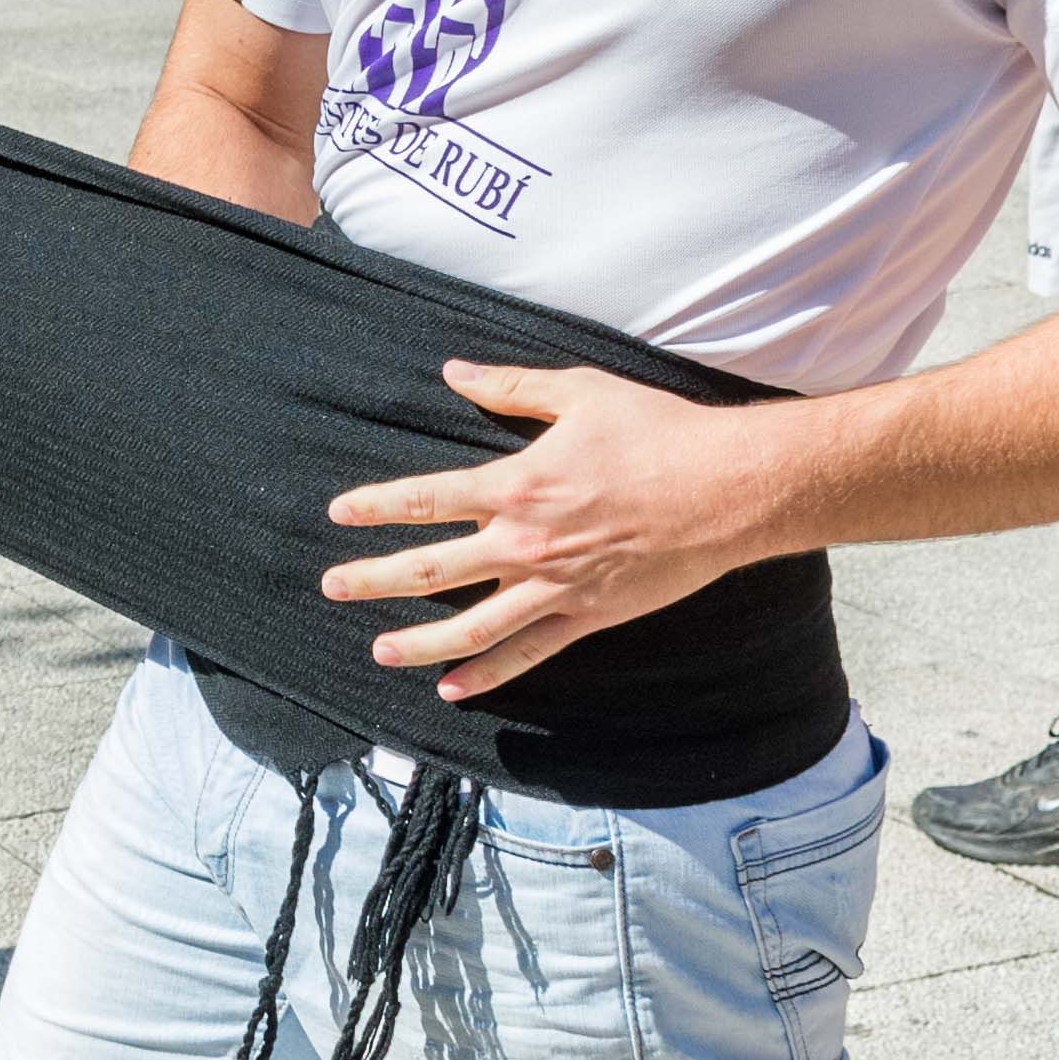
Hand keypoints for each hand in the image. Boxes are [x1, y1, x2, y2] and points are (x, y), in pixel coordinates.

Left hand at [319, 362, 793, 700]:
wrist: (726, 488)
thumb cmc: (657, 432)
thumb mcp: (580, 392)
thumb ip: (511, 386)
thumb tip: (453, 370)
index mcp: (516, 484)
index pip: (425, 498)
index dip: (376, 506)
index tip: (340, 513)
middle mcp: (524, 543)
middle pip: (431, 567)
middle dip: (374, 577)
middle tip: (332, 586)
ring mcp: (554, 586)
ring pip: (469, 626)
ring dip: (418, 641)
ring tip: (378, 650)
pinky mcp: (588, 616)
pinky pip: (527, 653)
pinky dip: (487, 675)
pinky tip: (454, 689)